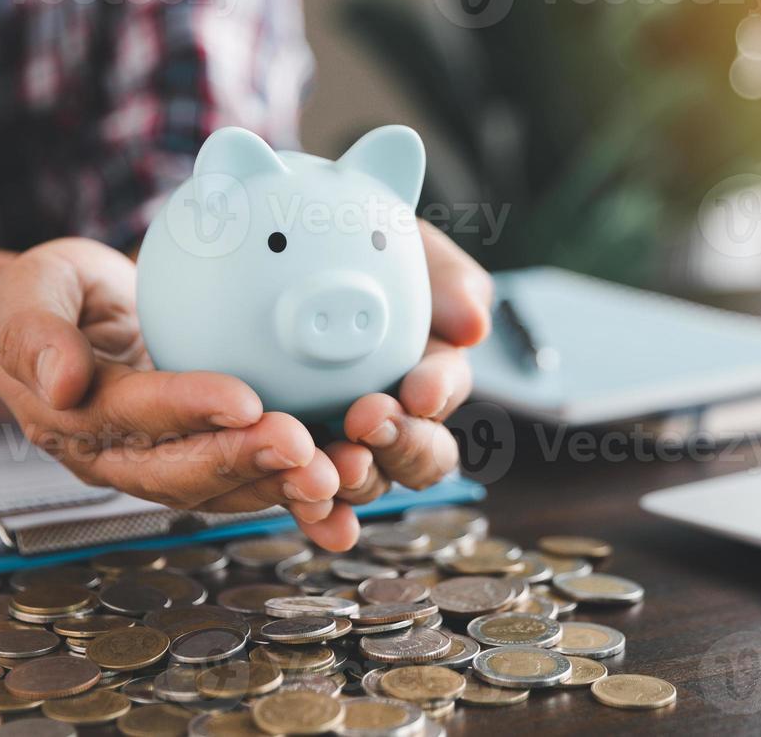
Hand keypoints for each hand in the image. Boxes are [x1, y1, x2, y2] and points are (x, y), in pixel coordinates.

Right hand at [0, 238, 352, 550]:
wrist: (77, 322)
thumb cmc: (56, 297)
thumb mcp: (30, 289)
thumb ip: (33, 328)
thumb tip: (59, 381)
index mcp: (77, 415)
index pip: (134, 414)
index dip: (188, 409)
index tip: (244, 399)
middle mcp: (124, 455)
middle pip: (185, 469)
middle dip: (246, 461)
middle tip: (304, 447)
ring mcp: (170, 465)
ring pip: (227, 489)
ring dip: (282, 487)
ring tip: (337, 474)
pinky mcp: (212, 461)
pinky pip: (256, 485)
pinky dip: (299, 498)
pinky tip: (346, 501)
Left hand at [324, 223, 492, 538]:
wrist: (287, 253)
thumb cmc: (360, 249)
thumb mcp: (410, 247)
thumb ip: (448, 282)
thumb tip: (474, 325)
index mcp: (428, 372)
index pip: (442, 392)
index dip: (437, 393)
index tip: (421, 386)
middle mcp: (395, 418)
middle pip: (417, 455)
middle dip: (402, 446)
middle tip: (368, 419)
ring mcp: (346, 445)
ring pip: (367, 481)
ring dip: (356, 480)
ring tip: (328, 465)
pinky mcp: (297, 462)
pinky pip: (309, 495)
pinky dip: (318, 512)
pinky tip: (312, 513)